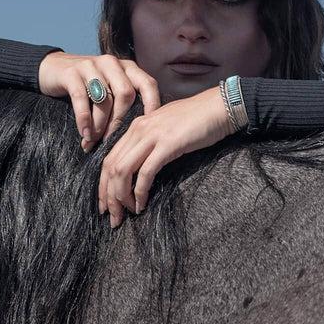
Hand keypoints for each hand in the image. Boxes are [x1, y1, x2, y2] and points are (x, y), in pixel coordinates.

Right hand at [38, 51, 160, 149]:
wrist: (53, 68)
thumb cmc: (88, 86)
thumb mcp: (110, 88)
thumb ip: (125, 102)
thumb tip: (140, 133)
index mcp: (127, 67)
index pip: (148, 84)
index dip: (153, 104)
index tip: (151, 127)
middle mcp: (111, 63)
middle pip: (125, 94)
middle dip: (120, 121)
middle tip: (112, 141)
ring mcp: (91, 65)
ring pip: (103, 99)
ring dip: (100, 125)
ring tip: (94, 142)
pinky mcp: (72, 72)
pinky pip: (81, 98)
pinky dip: (84, 119)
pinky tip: (84, 134)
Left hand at [99, 85, 235, 228]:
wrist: (220, 106)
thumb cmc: (198, 120)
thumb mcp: (165, 128)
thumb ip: (150, 143)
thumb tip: (142, 167)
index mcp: (136, 127)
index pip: (109, 159)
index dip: (103, 185)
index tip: (105, 204)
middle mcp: (138, 129)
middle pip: (111, 167)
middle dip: (108, 196)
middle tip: (112, 217)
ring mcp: (152, 136)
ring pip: (122, 171)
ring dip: (121, 197)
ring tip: (127, 213)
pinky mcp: (167, 144)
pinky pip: (145, 172)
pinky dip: (140, 192)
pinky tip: (142, 204)